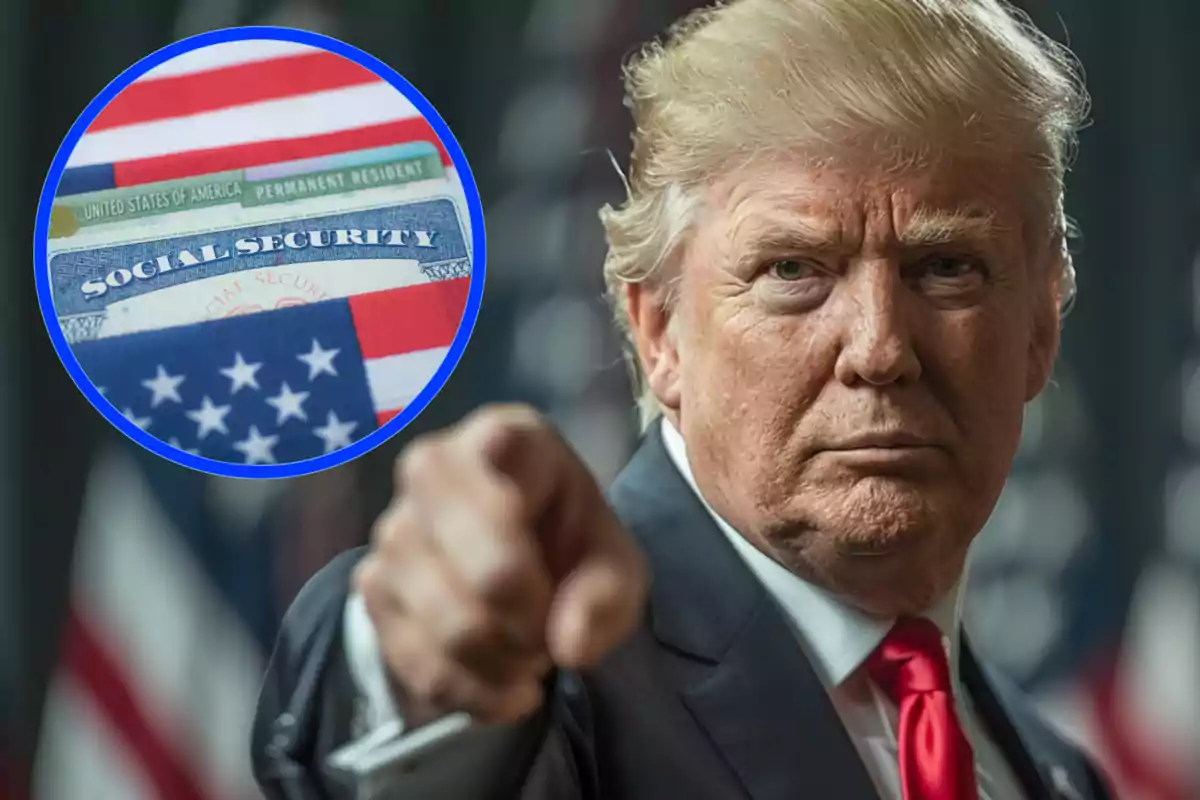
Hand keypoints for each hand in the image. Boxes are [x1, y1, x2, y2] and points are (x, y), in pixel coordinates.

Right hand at [354, 405, 648, 724]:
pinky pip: (422, 663)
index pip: (504, 456)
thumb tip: (568, 645)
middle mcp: (431, 469)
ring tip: (531, 654)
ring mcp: (392, 530)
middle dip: (534, 624)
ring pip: (452, 627)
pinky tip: (507, 686)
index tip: (555, 571)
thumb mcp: (613, 561)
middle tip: (552, 632)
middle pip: (488, 573)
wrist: (514, 564)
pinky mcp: (371, 588)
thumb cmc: (566, 541)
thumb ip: (607, 595)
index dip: (536, 537)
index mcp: (502, 437)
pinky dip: (476, 693)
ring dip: (506, 663)